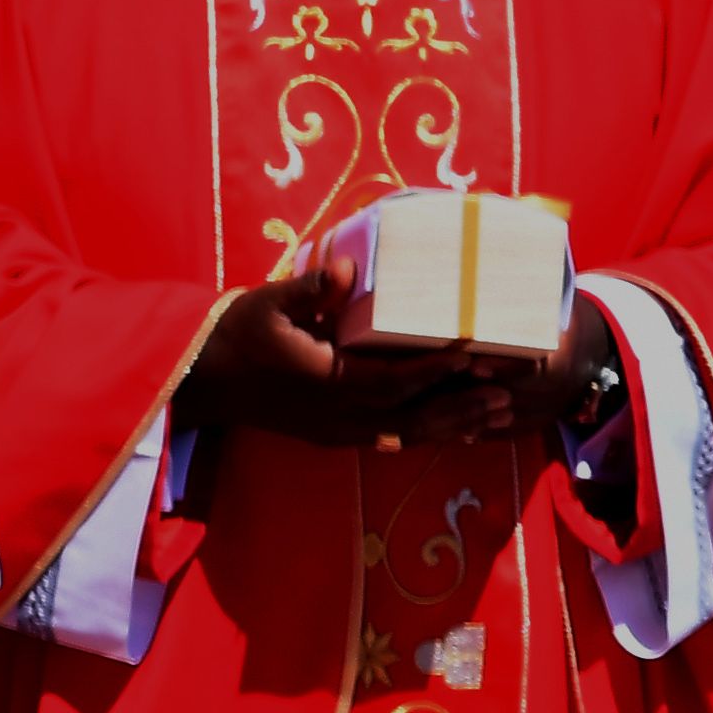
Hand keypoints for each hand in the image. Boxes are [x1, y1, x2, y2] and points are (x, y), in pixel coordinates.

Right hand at [179, 266, 588, 452]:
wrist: (205, 382)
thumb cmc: (236, 335)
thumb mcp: (266, 303)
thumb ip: (309, 289)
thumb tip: (347, 272)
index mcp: (326, 381)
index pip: (393, 378)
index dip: (435, 368)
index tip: (472, 354)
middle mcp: (339, 415)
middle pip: (414, 415)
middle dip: (461, 404)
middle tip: (507, 393)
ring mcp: (338, 431)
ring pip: (408, 434)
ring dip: (454, 425)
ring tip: (497, 415)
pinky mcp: (334, 437)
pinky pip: (391, 441)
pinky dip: (427, 436)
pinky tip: (456, 434)